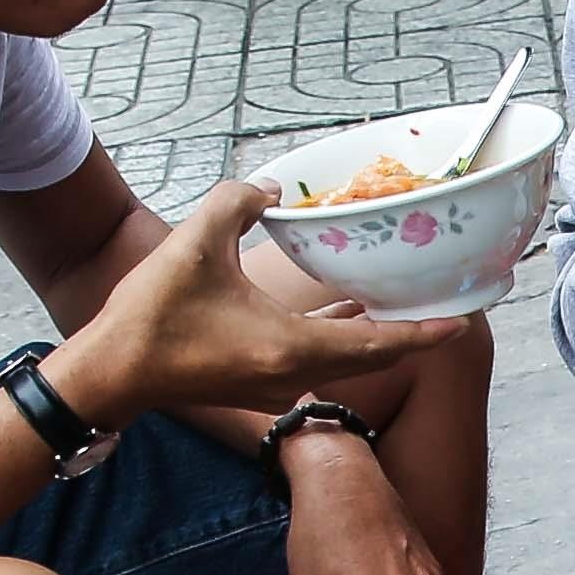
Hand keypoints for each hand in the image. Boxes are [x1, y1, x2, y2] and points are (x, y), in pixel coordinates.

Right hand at [52, 186, 464, 422]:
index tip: (463, 323)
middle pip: (371, 356)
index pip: (378, 343)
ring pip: (345, 362)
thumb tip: (269, 185)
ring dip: (372, 334)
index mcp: (292, 347)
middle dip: (409, 332)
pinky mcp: (259, 386)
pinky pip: (317, 361)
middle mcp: (295, 376)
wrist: (111, 374)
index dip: (424, 333)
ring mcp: (278, 388)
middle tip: (440, 305)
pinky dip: (338, 336)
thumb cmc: (152, 316)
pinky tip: (343, 308)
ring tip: (398, 300)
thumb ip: (237, 202)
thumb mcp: (195, 243)